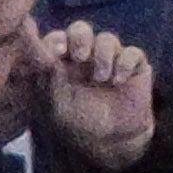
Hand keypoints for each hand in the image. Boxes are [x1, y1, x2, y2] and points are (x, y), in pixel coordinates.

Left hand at [30, 16, 160, 171]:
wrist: (111, 141)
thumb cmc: (79, 122)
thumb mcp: (57, 102)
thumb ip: (48, 75)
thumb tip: (37, 52)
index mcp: (64, 63)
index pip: (58, 40)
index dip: (57, 39)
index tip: (57, 51)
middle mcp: (86, 57)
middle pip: (81, 30)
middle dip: (81, 38)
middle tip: (81, 57)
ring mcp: (111, 60)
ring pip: (107, 39)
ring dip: (103, 55)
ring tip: (102, 78)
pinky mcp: (134, 66)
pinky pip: (132, 53)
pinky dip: (125, 63)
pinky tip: (119, 80)